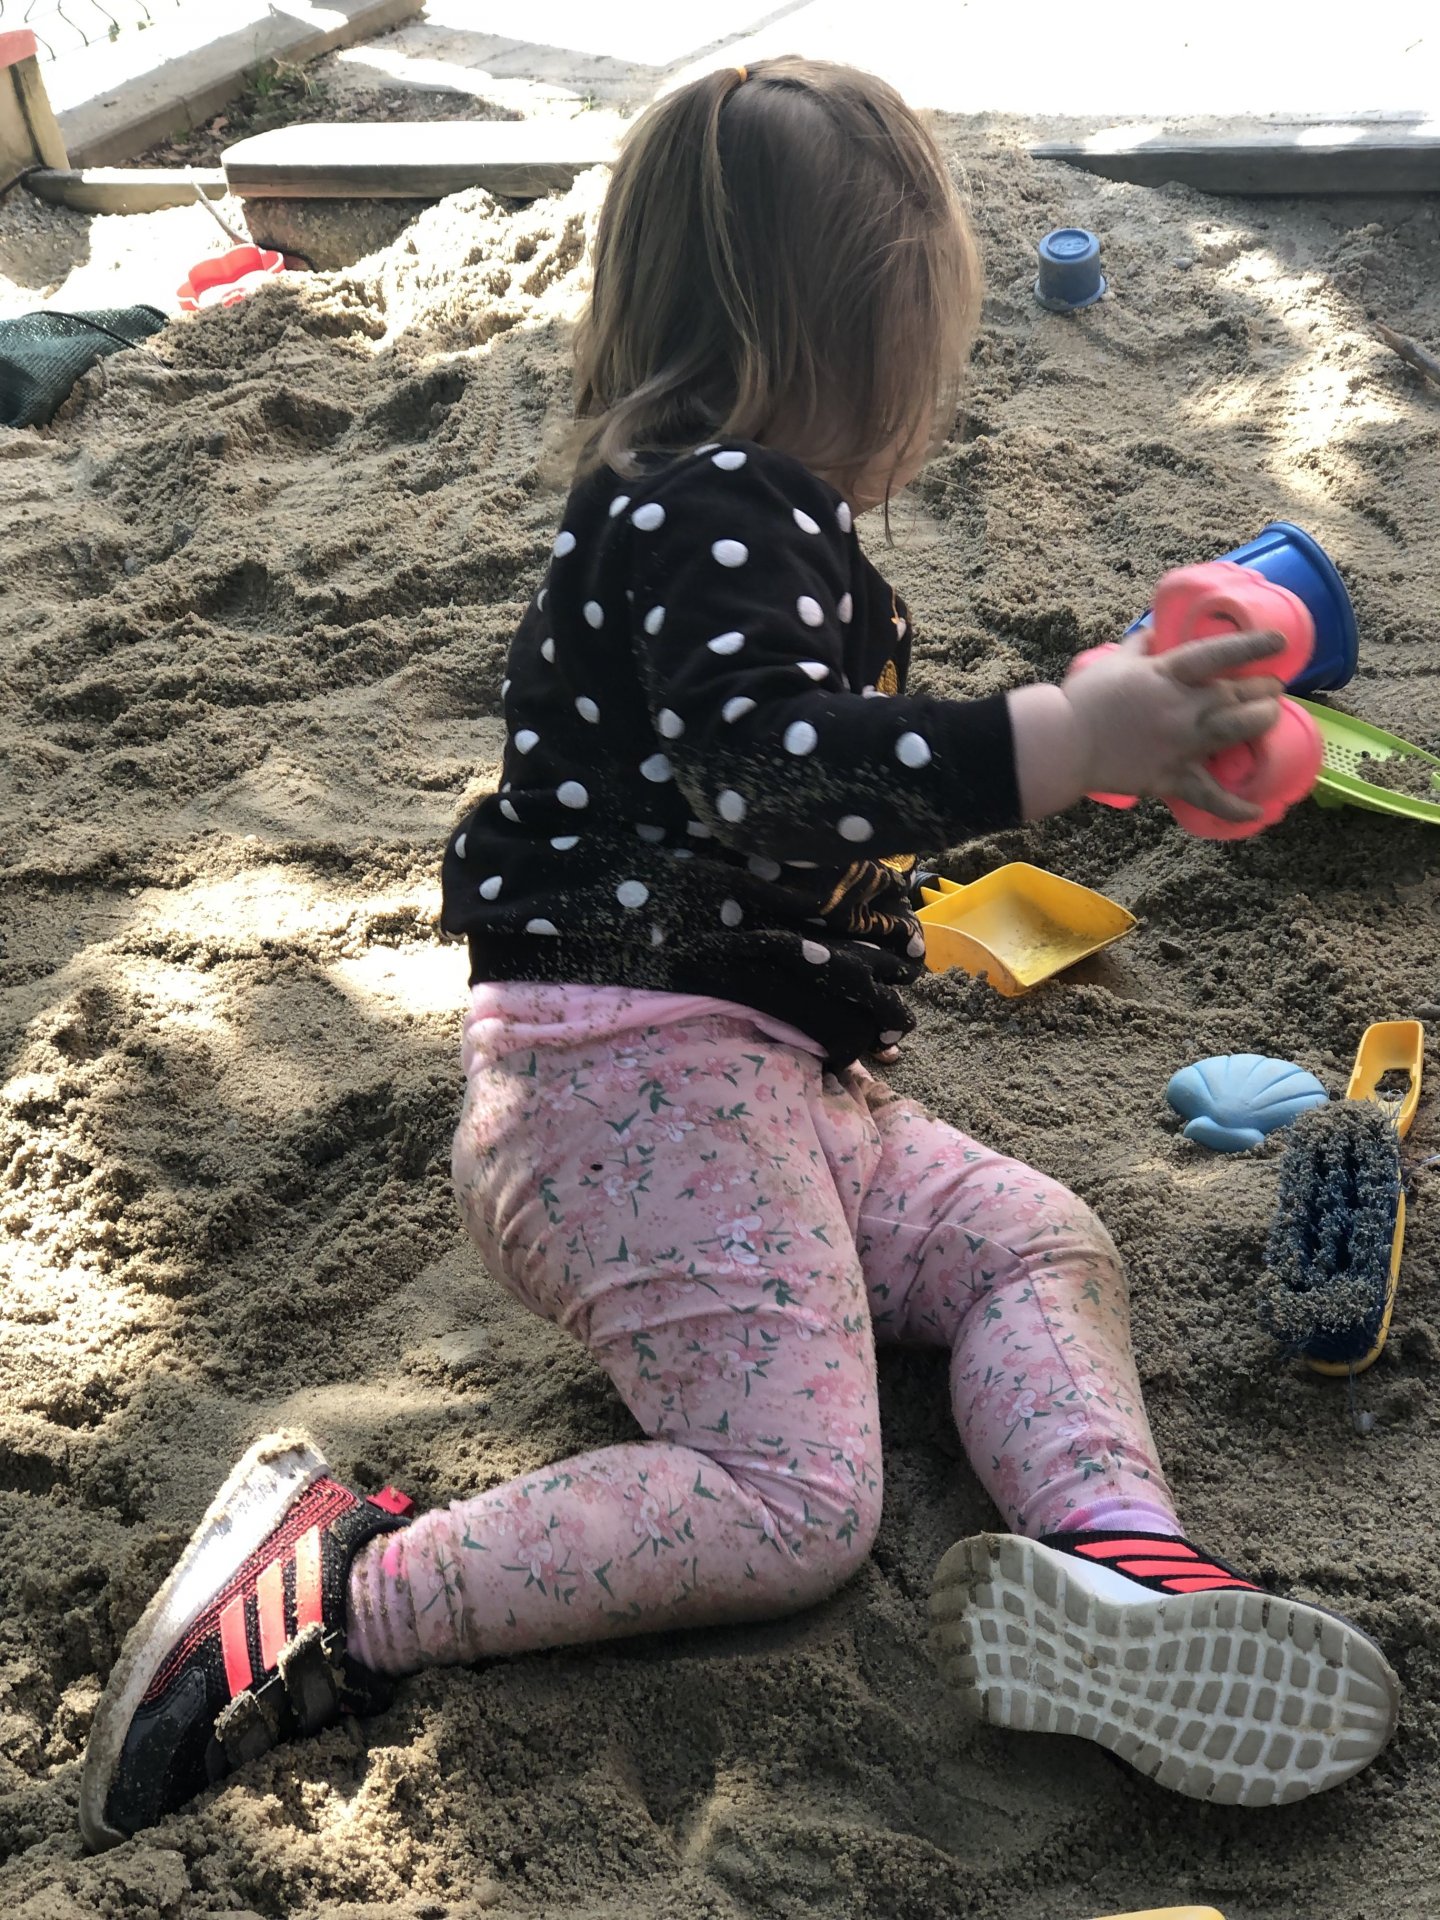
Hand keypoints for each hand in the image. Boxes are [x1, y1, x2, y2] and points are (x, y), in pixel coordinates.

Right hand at [1060, 629, 1287, 822]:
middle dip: (1263, 689)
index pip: (1221, 654)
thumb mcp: (1115, 661)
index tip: (1279, 644)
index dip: (1253, 647)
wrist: (1064, 744)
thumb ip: (1142, 645)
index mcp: (1169, 674)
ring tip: (1270, 717)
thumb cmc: (1085, 698)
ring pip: (1236, 732)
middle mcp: (1183, 707)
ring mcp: (1181, 744)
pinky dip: (1235, 806)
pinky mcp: (1172, 777)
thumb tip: (1156, 631)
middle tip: (1273, 688)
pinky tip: (1258, 812)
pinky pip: (1210, 795)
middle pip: (1238, 694)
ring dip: (1261, 722)